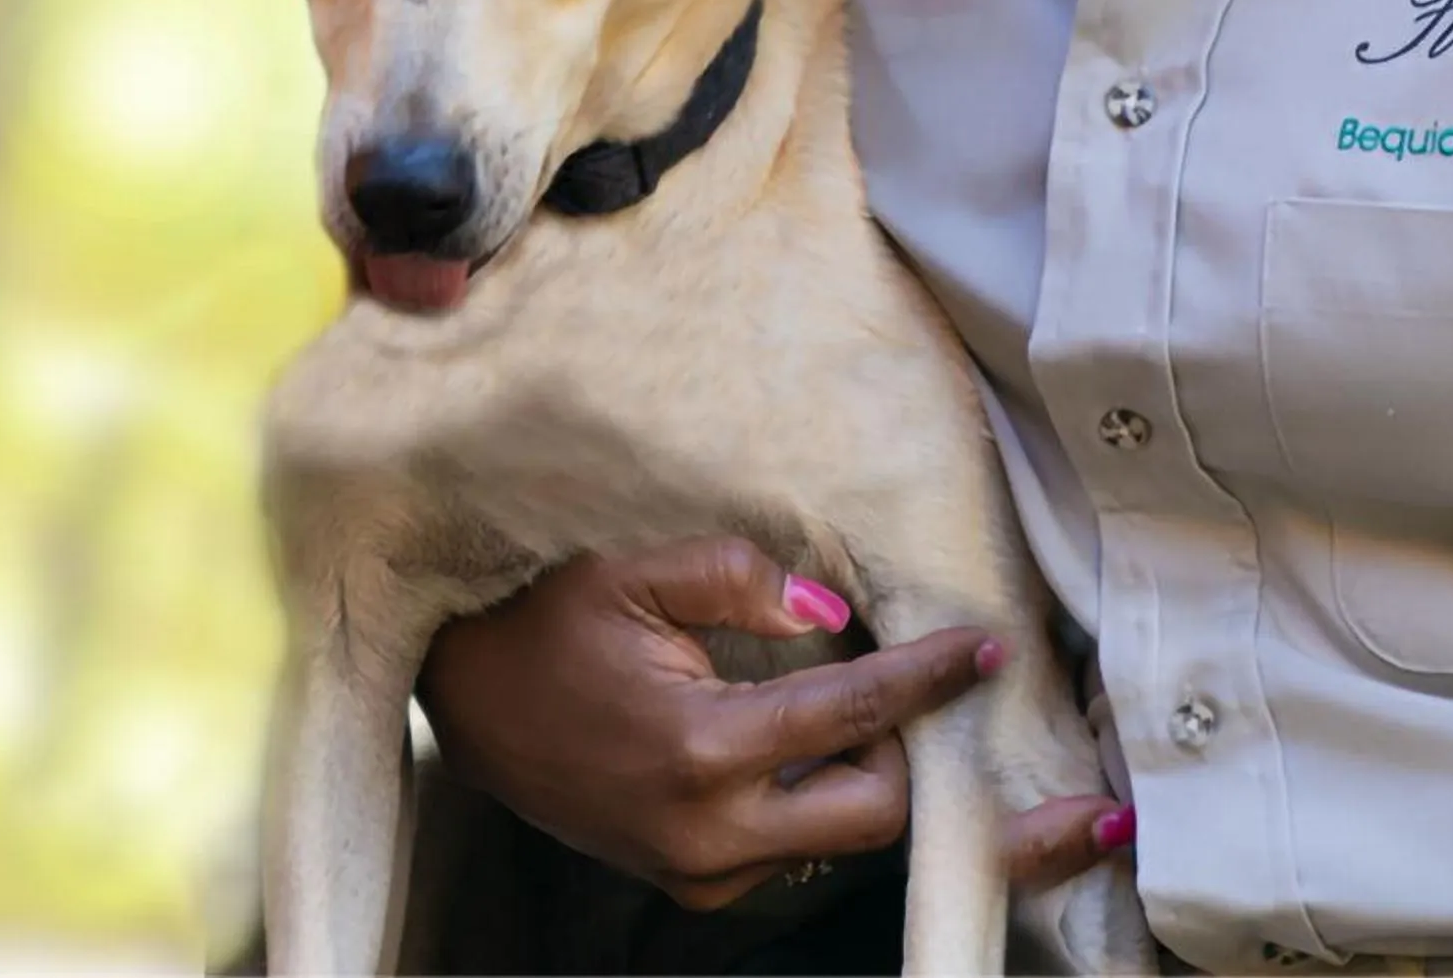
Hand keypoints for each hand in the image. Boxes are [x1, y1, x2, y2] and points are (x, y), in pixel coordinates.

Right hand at [417, 535, 1042, 911]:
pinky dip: (822, 798)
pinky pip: (792, 849)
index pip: (851, 715)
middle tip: (906, 675)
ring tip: (868, 701)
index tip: (984, 649)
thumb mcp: (634, 569)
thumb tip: (833, 610)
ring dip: (869, 774)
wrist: (469, 701)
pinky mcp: (690, 883)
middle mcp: (708, 833)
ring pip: (838, 841)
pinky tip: (817, 741)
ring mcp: (698, 871)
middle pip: (874, 814)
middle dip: (910, 749)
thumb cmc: (549, 620)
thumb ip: (742, 578)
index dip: (927, 680)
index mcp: (700, 748)